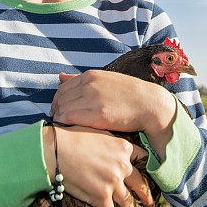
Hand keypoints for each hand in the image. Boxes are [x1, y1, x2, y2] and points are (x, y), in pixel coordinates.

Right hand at [42, 124, 153, 206]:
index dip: (147, 169)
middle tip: (150, 203)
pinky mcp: (100, 196)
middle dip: (145, 195)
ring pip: (126, 203)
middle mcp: (122, 166)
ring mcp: (113, 182)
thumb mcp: (98, 131)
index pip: (142, 158)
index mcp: (123, 148)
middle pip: (138, 184)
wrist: (55, 149)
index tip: (150, 177)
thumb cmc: (72, 136)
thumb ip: (112, 143)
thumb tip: (114, 149)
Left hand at [50, 70, 176, 138]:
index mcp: (91, 76)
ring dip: (60, 119)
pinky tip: (70, 130)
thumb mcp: (105, 80)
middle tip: (60, 122)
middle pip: (60, 99)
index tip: (60, 111)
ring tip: (65, 128)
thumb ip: (81, 79)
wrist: (150, 104)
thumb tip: (60, 76)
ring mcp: (93, 99)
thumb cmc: (128, 94)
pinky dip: (64, 124)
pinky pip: (69, 118)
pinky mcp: (98, 115)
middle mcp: (89, 85)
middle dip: (57, 111)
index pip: (62, 88)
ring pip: (62, 109)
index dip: (57, 101)